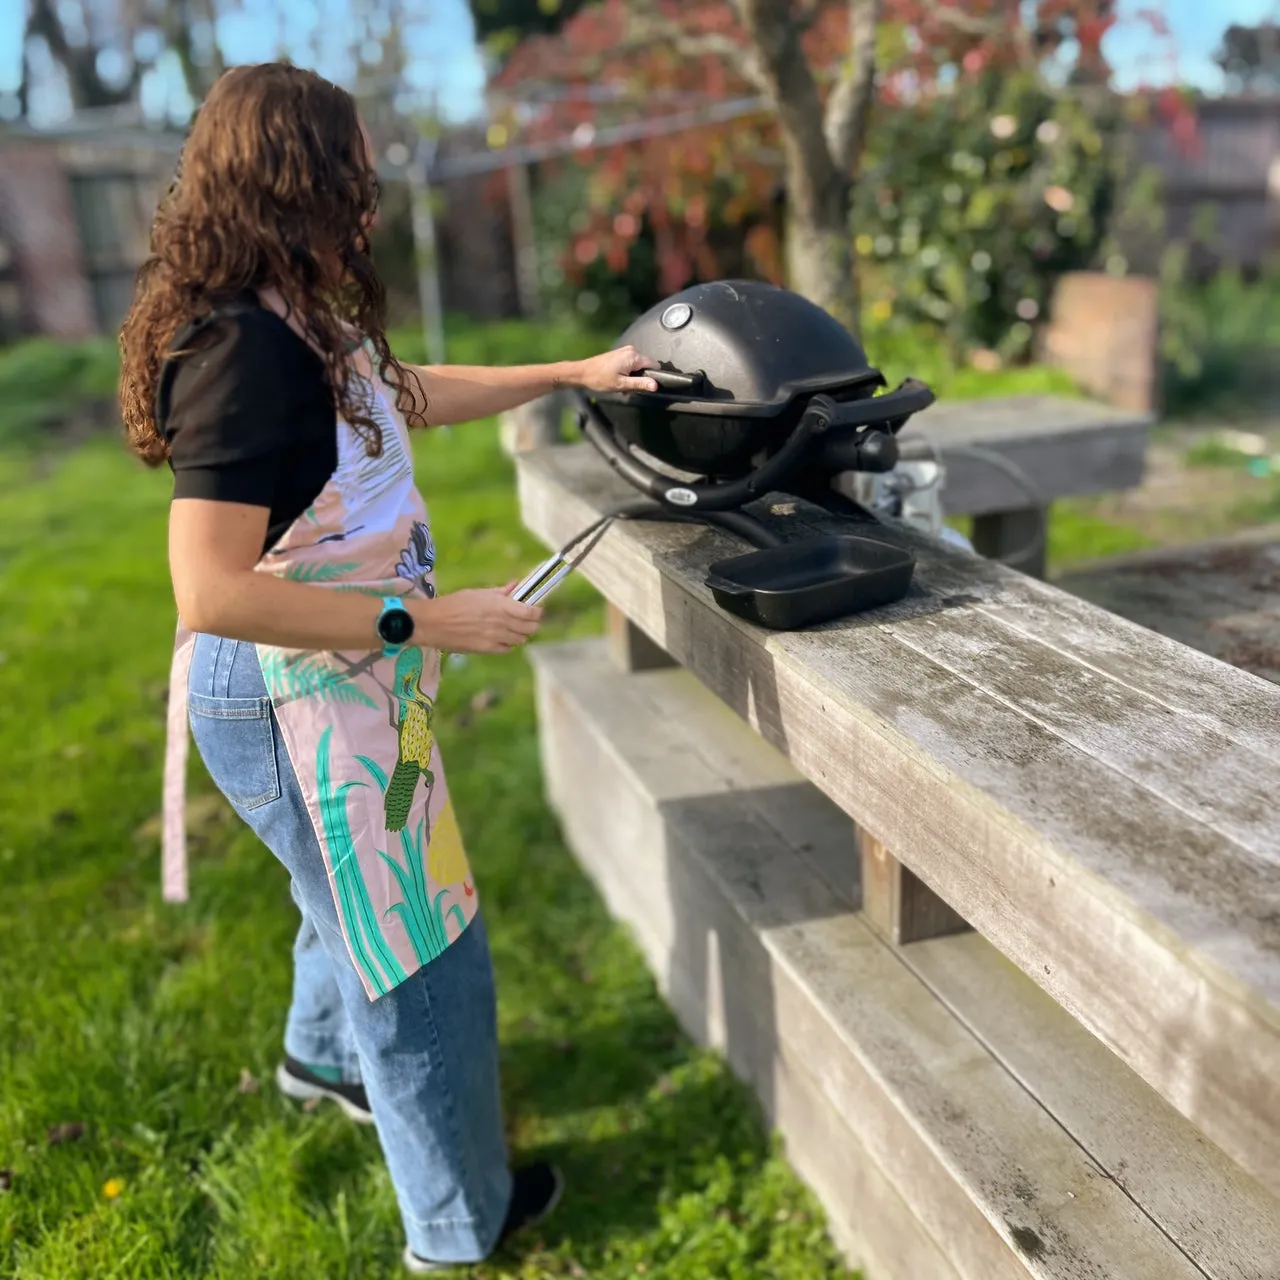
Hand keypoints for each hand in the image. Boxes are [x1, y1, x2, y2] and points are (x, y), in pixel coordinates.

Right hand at [414, 588, 541, 654]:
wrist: (433, 623)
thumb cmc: (454, 603)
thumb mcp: (478, 593)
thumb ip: (500, 592)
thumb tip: (516, 586)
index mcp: (500, 605)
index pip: (531, 612)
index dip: (537, 611)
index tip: (536, 608)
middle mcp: (501, 622)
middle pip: (530, 628)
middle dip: (532, 623)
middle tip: (526, 619)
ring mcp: (495, 638)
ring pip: (521, 640)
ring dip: (521, 634)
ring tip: (513, 628)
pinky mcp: (487, 649)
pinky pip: (507, 649)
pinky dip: (509, 644)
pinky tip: (502, 638)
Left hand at [571, 345, 659, 393]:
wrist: (582, 373)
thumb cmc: (600, 379)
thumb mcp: (621, 385)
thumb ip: (639, 384)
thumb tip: (655, 385)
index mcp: (633, 356)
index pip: (654, 365)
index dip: (652, 376)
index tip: (644, 386)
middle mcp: (631, 350)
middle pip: (645, 366)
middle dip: (640, 378)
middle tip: (628, 388)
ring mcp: (625, 351)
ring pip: (638, 366)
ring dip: (632, 377)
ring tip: (621, 385)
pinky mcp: (620, 353)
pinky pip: (631, 364)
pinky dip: (627, 373)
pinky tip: (618, 380)